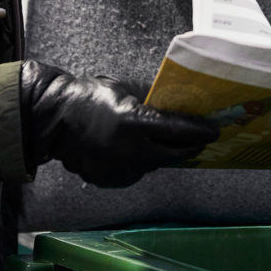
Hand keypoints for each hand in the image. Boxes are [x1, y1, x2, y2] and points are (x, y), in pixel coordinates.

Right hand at [20, 61, 217, 187]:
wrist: (55, 120)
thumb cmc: (90, 97)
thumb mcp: (124, 91)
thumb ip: (150, 104)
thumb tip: (176, 107)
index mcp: (135, 123)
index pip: (178, 130)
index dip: (200, 131)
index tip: (214, 130)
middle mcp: (131, 151)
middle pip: (173, 155)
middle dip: (189, 148)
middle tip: (200, 141)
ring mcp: (120, 169)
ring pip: (154, 165)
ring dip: (162, 155)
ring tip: (165, 143)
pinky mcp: (110, 180)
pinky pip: (135, 173)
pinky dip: (140, 163)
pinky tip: (136, 151)